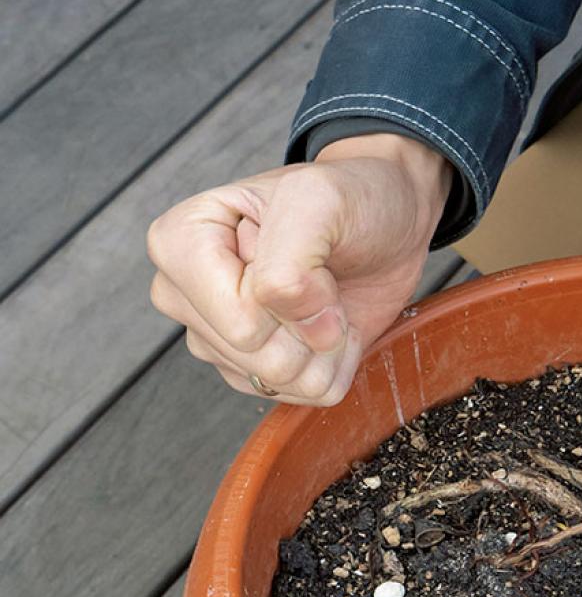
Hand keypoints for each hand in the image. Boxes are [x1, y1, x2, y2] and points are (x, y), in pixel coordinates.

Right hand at [147, 135, 451, 403]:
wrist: (385, 227)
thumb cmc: (349, 201)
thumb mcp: (322, 200)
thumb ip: (292, 257)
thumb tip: (299, 325)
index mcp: (181, 243)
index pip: (239, 320)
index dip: (295, 296)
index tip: (309, 254)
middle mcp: (185, 295)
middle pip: (255, 357)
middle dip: (309, 325)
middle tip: (323, 278)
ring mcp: (217, 338)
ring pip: (280, 381)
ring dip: (325, 347)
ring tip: (327, 299)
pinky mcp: (254, 370)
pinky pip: (304, 396)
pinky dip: (334, 365)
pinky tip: (329, 324)